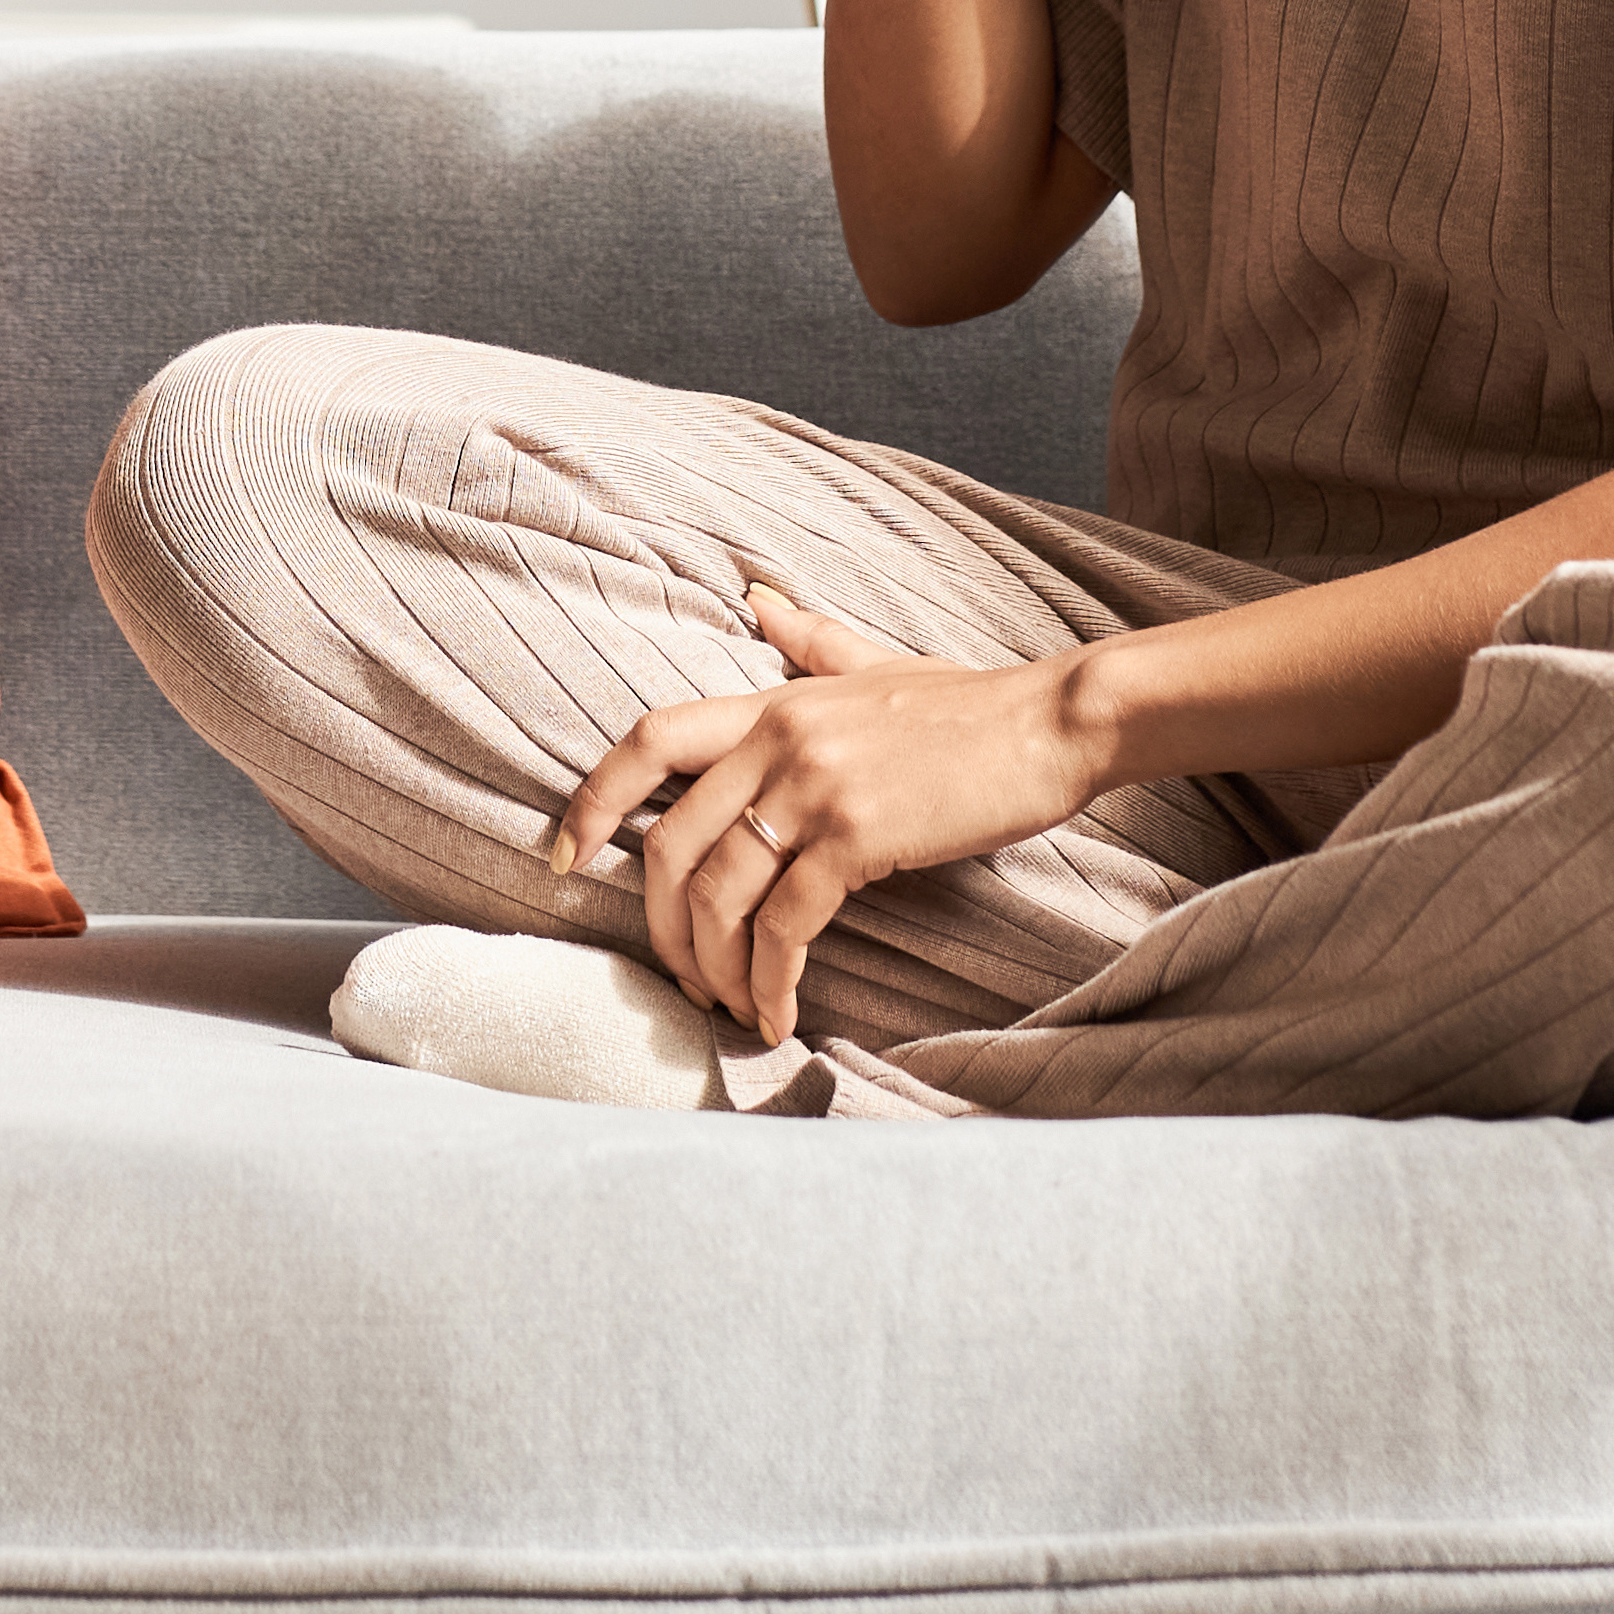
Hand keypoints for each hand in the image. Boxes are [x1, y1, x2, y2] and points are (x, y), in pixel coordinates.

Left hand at [551, 584, 1116, 1046]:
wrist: (1050, 723)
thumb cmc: (968, 705)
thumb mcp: (876, 662)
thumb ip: (810, 641)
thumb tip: (757, 598)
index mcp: (772, 700)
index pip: (648, 738)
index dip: (593, 799)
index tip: (563, 857)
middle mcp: (777, 739)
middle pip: (670, 844)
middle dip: (662, 927)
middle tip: (682, 979)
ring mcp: (815, 787)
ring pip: (720, 895)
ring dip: (716, 969)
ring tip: (734, 1008)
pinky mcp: (859, 837)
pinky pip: (787, 925)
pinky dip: (772, 980)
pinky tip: (780, 1014)